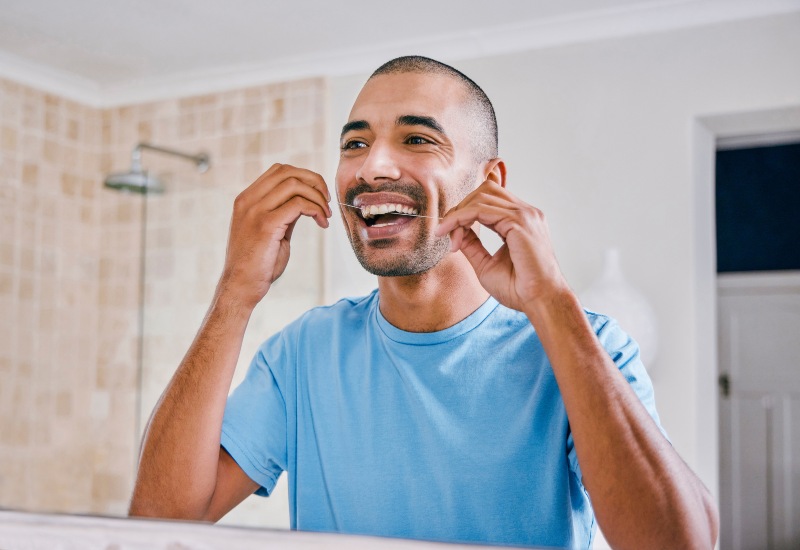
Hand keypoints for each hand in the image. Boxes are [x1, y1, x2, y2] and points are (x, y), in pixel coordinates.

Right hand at [219, 164, 330, 308]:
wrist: (241, 286)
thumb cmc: (257, 264)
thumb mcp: (271, 230)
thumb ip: (284, 213)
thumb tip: (306, 201)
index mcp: (247, 199)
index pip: (279, 170)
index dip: (304, 177)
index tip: (318, 195)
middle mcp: (248, 200)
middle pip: (287, 171)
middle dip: (314, 182)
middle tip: (327, 202)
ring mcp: (255, 211)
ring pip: (294, 184)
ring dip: (317, 197)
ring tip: (326, 215)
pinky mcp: (266, 225)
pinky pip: (298, 204)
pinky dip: (316, 209)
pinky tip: (322, 223)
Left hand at [434, 175, 569, 312]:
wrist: (540, 301)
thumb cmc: (519, 288)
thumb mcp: (486, 263)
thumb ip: (472, 245)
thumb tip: (455, 231)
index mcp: (521, 220)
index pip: (488, 198)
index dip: (464, 211)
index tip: (448, 234)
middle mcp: (525, 213)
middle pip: (484, 190)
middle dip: (460, 208)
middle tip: (445, 232)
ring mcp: (525, 215)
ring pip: (481, 196)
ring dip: (458, 213)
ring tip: (446, 233)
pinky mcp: (519, 222)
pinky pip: (481, 209)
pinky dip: (461, 218)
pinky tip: (453, 235)